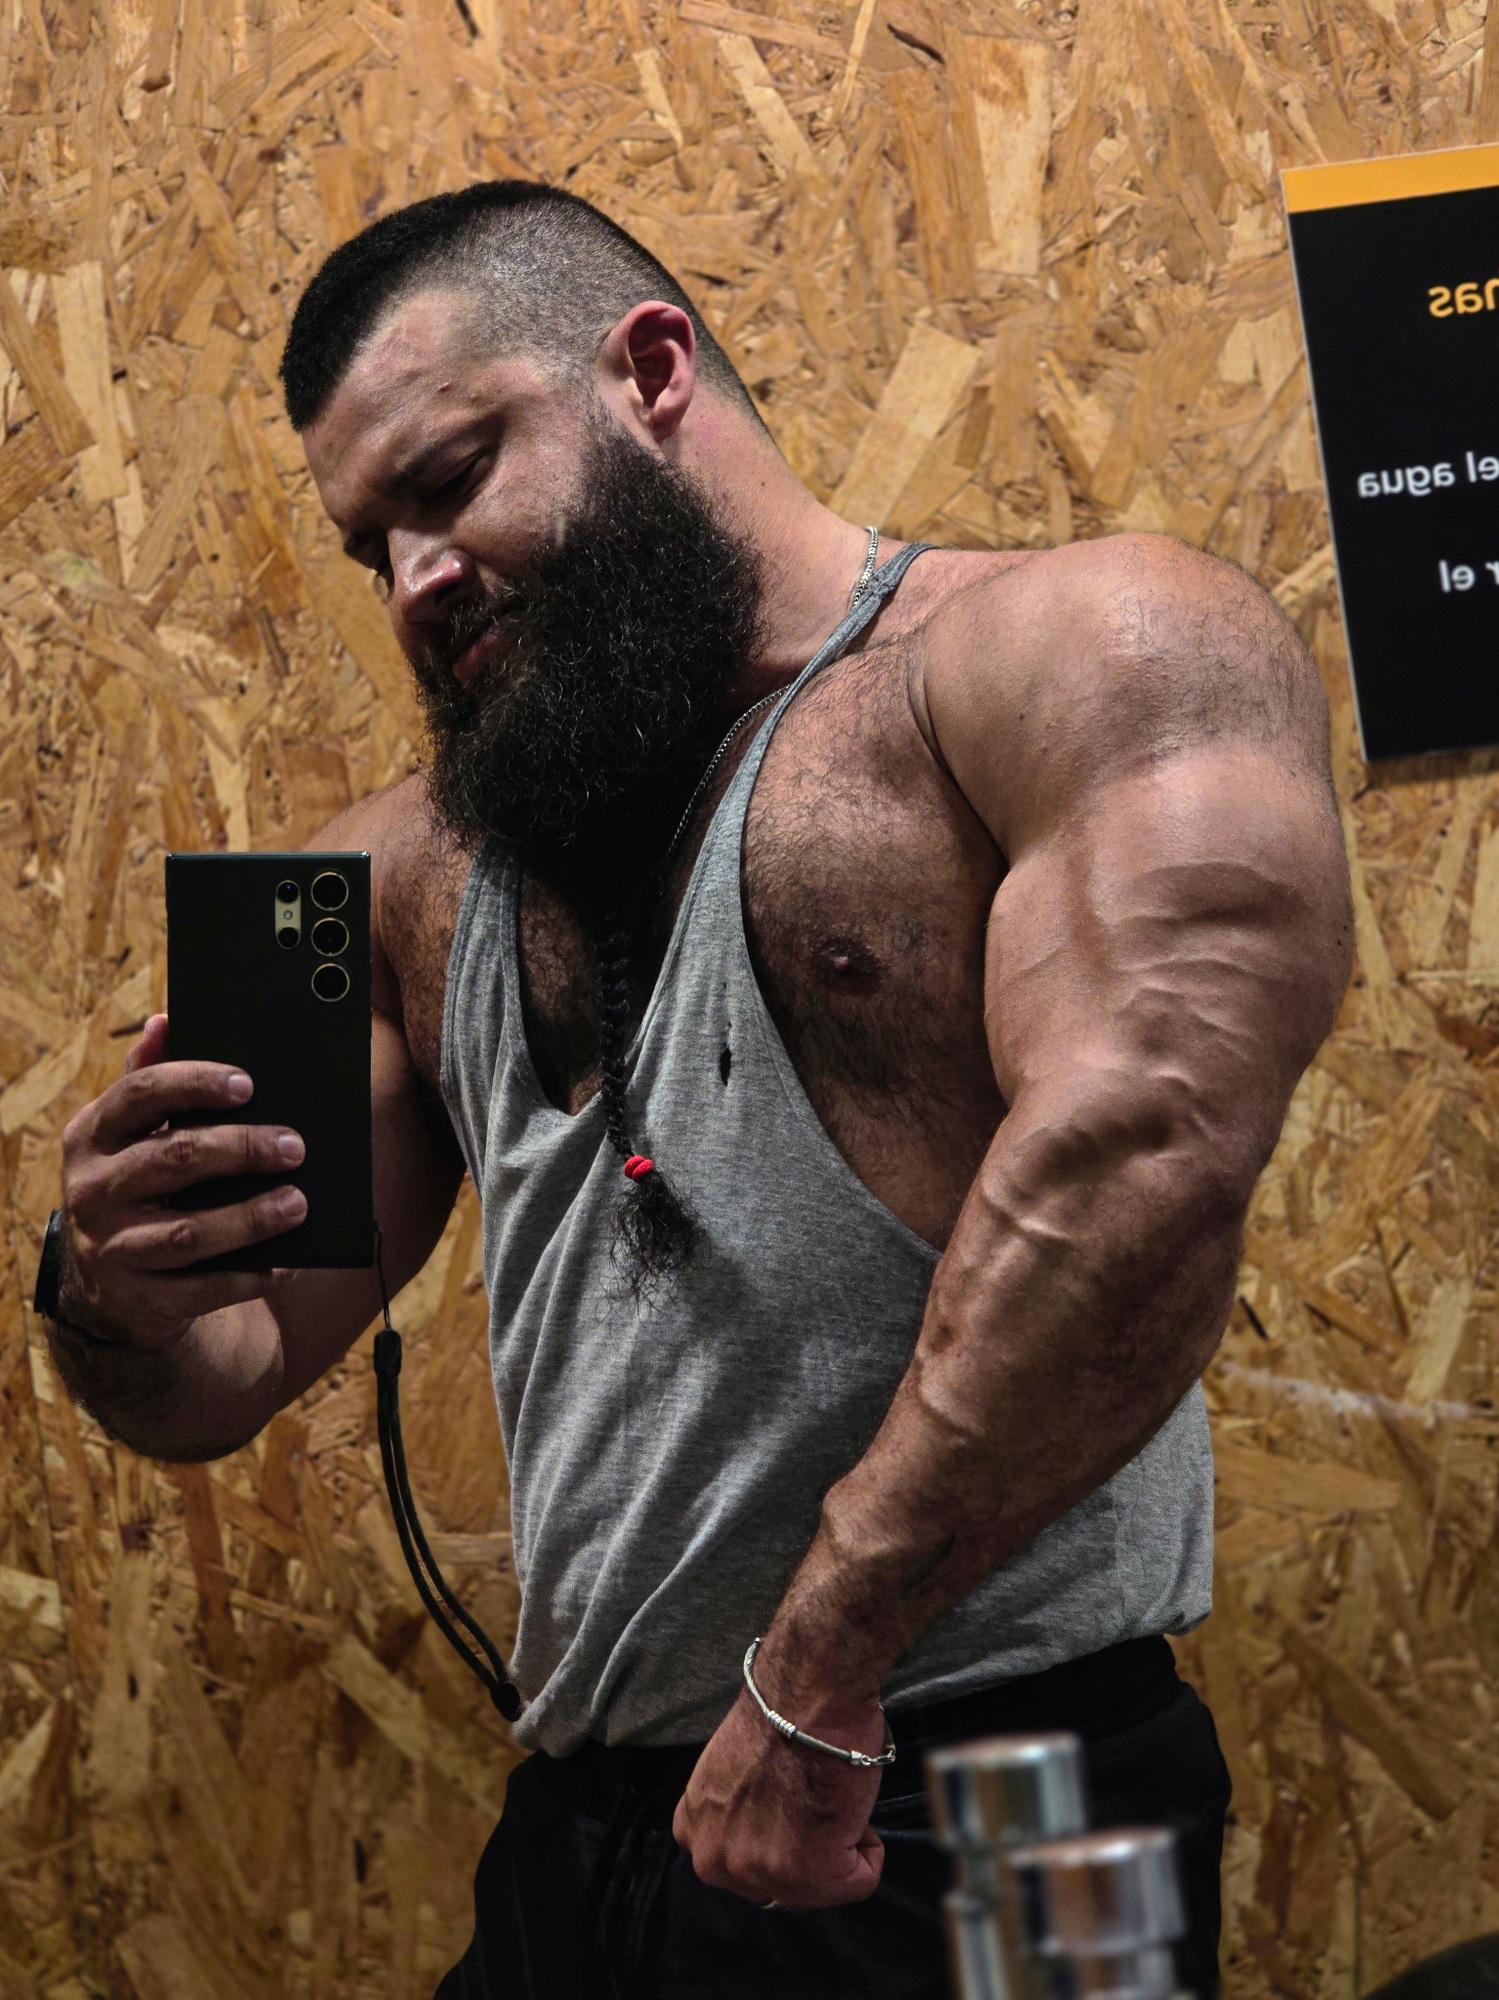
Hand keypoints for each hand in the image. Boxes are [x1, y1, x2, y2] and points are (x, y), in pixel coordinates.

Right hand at [58, 1014, 306, 1347]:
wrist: (112, 1283)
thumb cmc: (140, 1184)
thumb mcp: (132, 1134)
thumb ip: (150, 1081)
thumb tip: (166, 1020)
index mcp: (92, 1135)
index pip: (139, 1094)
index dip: (195, 1084)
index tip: (247, 1083)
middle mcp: (92, 1190)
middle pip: (173, 1158)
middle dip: (241, 1148)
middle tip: (296, 1145)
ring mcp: (111, 1247)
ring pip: (188, 1231)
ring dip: (251, 1218)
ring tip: (299, 1203)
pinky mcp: (138, 1298)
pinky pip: (200, 1290)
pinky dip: (248, 1276)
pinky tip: (286, 1263)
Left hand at [672, 1666, 886, 1908]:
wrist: (806, 1694)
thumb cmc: (779, 1715)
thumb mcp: (728, 1775)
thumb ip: (735, 1813)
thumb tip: (770, 1830)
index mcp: (693, 1831)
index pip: (745, 1863)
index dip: (779, 1835)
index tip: (790, 1801)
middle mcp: (715, 1860)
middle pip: (782, 1883)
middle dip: (808, 1850)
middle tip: (815, 1800)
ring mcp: (759, 1873)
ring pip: (821, 1887)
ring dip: (839, 1846)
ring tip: (831, 1797)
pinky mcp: (811, 1874)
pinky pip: (859, 1880)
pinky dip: (869, 1848)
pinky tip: (851, 1805)